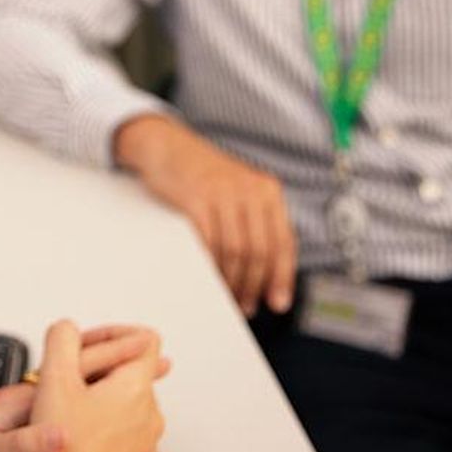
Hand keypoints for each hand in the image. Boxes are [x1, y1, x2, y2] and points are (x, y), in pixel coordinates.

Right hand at [31, 320, 165, 451]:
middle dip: (99, 368)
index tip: (91, 343)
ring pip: (127, 403)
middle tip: (68, 379)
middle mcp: (149, 413)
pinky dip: (104, 426)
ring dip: (100, 398)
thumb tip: (67, 328)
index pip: (145, 339)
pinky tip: (78, 436)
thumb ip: (61, 341)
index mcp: (135, 387)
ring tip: (68, 411)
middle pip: (132, 371)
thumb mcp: (55, 382)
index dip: (114, 333)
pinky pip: (124, 431)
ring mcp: (146, 441)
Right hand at [115, 115, 295, 315]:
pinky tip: (208, 275)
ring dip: (231, 281)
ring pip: (235, 251)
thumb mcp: (239, 192)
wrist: (168, 146)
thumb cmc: (203, 177)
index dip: (282, 277)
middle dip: (253, 285)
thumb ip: (256, 223)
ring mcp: (223, 193)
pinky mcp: (197, 198)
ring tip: (226, 294)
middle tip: (245, 305)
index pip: (283, 242)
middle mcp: (250, 189)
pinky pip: (209, 242)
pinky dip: (210, 265)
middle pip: (259, 251)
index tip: (277, 302)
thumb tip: (267, 275)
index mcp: (267, 190)